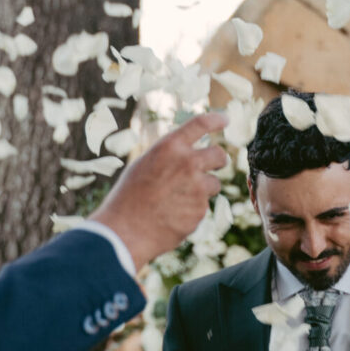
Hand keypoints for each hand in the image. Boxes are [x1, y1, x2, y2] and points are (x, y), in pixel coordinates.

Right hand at [97, 111, 229, 271]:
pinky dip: (192, 210)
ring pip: (214, 183)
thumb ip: (170, 156)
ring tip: (176, 199)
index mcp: (169, 147)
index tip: (225, 119)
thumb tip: (191, 154)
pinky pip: (203, 206)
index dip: (215, 120)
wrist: (124, 231)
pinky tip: (172, 216)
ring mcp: (197, 188)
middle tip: (214, 164)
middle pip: (219, 155)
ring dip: (202, 189)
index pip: (200, 124)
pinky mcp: (201, 210)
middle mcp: (188, 163)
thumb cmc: (129, 197)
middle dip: (218, 159)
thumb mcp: (144, 165)